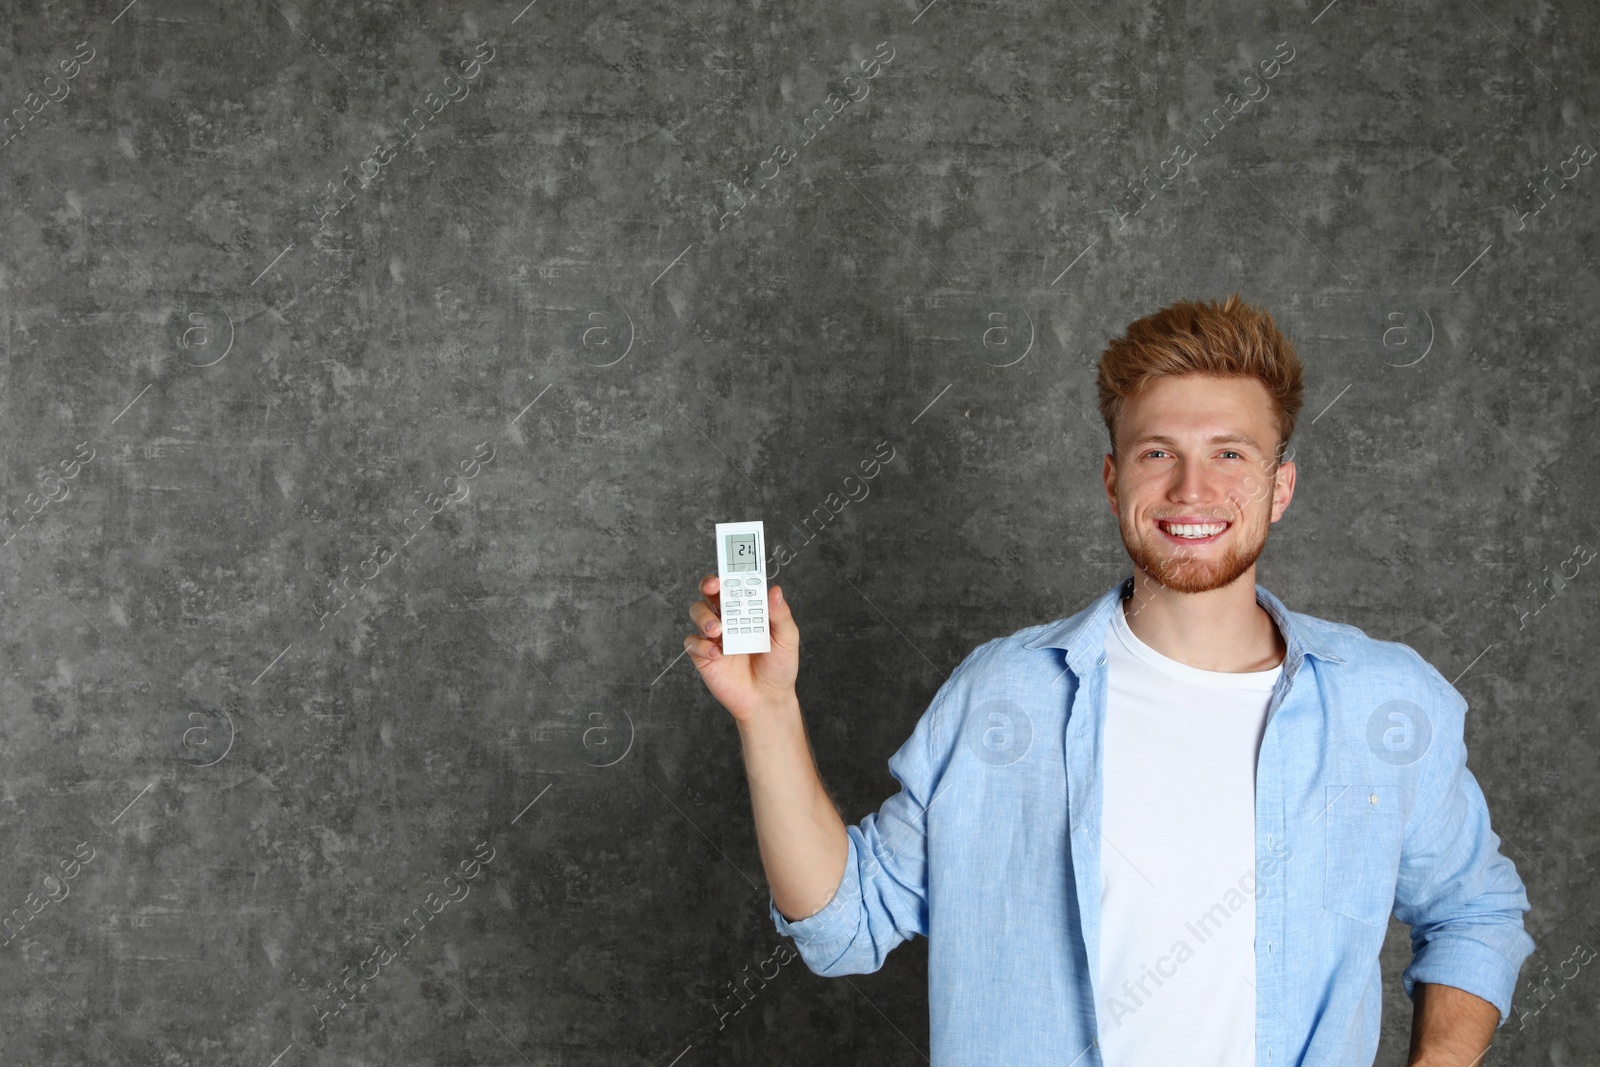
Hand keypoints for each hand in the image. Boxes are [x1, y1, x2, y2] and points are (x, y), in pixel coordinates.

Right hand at [684, 574, 799, 722]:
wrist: (767, 700)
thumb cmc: (778, 667)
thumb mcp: (786, 640)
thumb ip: (780, 616)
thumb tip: (775, 591)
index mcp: (748, 609)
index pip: (736, 584)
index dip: (731, 572)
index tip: (732, 566)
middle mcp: (728, 618)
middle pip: (710, 592)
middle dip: (709, 584)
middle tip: (715, 586)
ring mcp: (714, 636)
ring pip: (697, 612)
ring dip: (704, 616)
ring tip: (718, 630)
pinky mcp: (703, 655)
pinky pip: (692, 642)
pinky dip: (701, 645)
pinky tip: (717, 654)